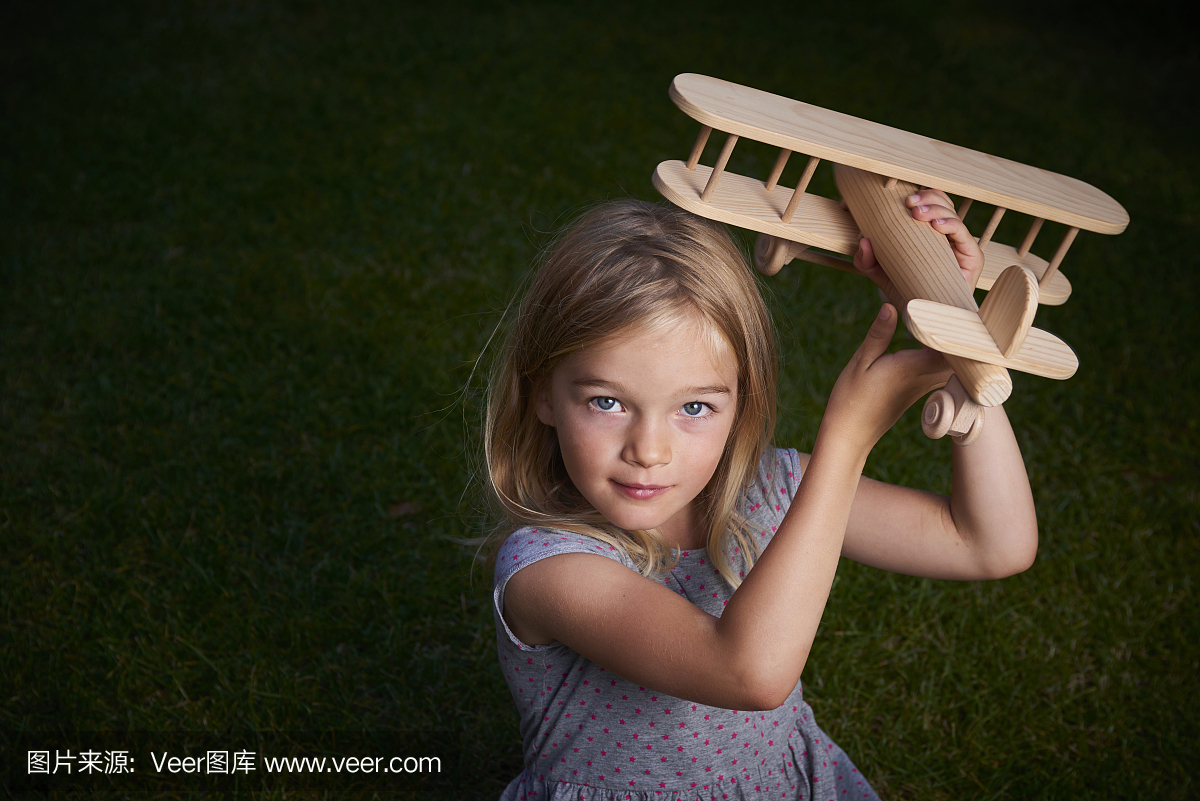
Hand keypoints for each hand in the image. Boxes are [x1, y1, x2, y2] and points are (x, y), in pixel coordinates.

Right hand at [822, 304, 952, 456]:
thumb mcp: (860, 362)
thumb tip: (890, 306)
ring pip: (952, 365)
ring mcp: (923, 387)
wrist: (850, 433)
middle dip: (964, 336)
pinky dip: (945, 357)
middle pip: (959, 356)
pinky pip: (941, 371)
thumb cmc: (851, 398)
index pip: (948, 345)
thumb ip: (879, 334)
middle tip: (965, 312)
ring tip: (954, 324)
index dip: (958, 328)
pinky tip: (939, 343)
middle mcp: (924, 378)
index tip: (961, 308)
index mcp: (912, 367)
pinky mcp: (918, 391)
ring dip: (955, 347)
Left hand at [853, 188, 984, 294]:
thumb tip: (863, 240)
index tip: (903, 198)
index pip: (931, 204)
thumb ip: (867, 261)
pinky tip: (937, 225)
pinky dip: (951, 225)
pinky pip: (964, 234)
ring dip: (936, 208)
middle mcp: (948, 236)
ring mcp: (961, 246)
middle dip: (927, 198)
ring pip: (953, 214)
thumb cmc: (907, 293)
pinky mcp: (973, 258)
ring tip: (918, 214)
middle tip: (909, 203)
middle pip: (943, 203)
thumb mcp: (882, 275)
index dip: (921, 196)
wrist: (926, 320)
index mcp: (930, 234)